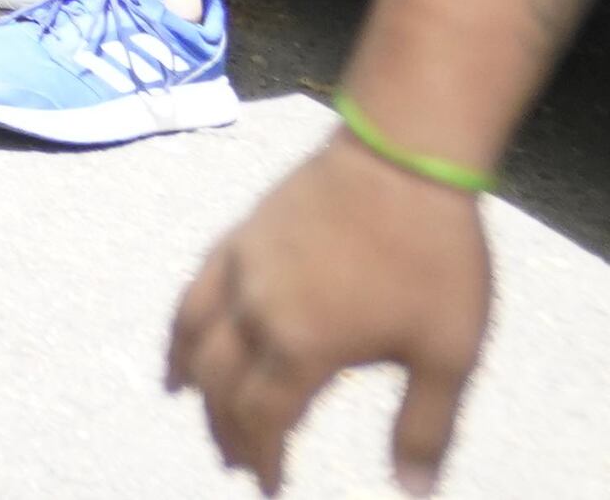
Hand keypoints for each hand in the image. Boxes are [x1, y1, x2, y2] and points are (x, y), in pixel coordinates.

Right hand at [167, 135, 488, 492]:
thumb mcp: (446, 354)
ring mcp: (239, 271)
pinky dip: (179, 332)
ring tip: (198, 412)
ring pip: (195, 343)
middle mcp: (256, 314)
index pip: (265, 419)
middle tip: (240, 462)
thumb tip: (411, 491)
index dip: (265, 460)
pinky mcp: (237, 239)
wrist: (401, 159)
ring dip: (196, 387)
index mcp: (303, 347)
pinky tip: (182, 345)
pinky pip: (191, 295)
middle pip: (222, 387)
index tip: (270, 490)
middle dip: (228, 432)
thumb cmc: (433, 259)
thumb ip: (423, 426)